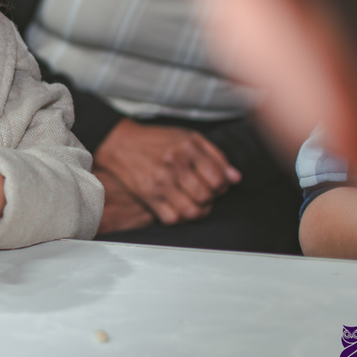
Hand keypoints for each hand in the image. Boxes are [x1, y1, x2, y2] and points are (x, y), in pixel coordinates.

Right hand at [94, 119, 239, 224]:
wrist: (121, 143)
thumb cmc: (157, 140)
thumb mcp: (189, 137)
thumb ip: (215, 156)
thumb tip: (234, 178)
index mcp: (187, 149)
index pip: (218, 179)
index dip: (222, 185)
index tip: (215, 183)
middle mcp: (174, 166)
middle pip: (206, 196)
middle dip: (210, 197)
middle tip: (203, 192)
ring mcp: (160, 183)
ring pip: (192, 211)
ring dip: (198, 210)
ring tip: (194, 202)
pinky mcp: (148, 196)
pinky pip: (172, 219)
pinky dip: (180, 217)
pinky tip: (179, 206)